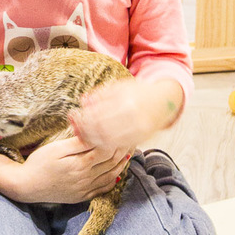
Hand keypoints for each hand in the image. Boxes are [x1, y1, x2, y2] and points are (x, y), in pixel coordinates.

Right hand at [0, 135, 128, 204]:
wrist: (26, 186)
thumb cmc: (39, 163)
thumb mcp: (57, 148)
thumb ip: (79, 142)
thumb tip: (96, 133)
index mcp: (81, 164)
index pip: (108, 150)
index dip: (118, 140)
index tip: (124, 131)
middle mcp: (87, 178)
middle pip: (112, 163)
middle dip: (123, 151)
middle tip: (131, 140)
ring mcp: (85, 189)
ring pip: (111, 176)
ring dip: (121, 165)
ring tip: (128, 154)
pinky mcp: (81, 196)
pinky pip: (103, 189)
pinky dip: (113, 181)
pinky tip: (117, 174)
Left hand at [68, 77, 183, 159]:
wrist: (162, 102)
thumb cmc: (137, 93)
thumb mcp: (119, 88)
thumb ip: (100, 94)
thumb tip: (82, 101)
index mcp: (126, 101)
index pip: (98, 112)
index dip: (82, 117)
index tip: (72, 116)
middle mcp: (133, 117)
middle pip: (101, 129)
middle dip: (85, 130)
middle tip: (74, 129)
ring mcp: (138, 131)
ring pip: (109, 141)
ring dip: (92, 140)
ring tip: (82, 136)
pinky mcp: (140, 140)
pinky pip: (118, 147)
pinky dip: (105, 145)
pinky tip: (96, 141)